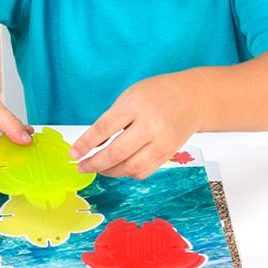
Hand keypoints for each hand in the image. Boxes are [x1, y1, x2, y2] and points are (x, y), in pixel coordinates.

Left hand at [69, 70, 204, 179]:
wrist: (193, 99)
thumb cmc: (158, 94)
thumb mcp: (130, 96)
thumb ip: (111, 119)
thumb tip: (93, 145)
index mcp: (136, 106)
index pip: (104, 128)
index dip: (85, 143)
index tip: (74, 153)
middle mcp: (150, 126)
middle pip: (116, 153)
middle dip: (94, 164)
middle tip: (81, 167)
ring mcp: (161, 143)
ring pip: (129, 168)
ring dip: (109, 172)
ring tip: (98, 168)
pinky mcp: (167, 154)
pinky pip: (143, 171)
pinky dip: (127, 173)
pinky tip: (119, 167)